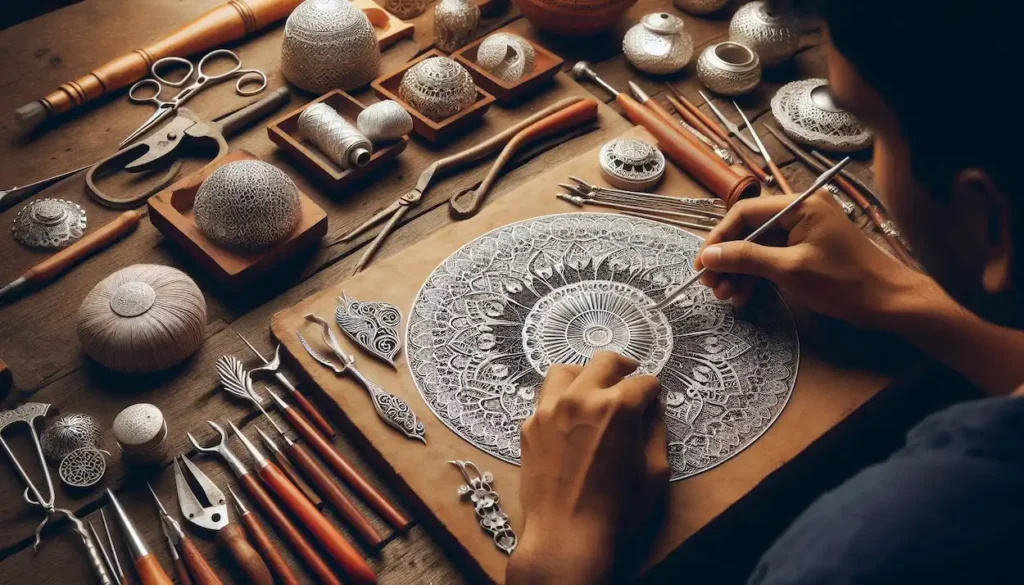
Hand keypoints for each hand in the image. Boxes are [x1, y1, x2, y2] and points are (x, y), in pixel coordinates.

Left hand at [506, 352, 667, 584]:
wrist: (566, 536)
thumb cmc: (617, 510)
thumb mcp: (655, 471)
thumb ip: (656, 430)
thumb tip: (652, 407)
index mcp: (617, 407)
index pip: (643, 382)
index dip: (653, 391)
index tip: (653, 398)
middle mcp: (580, 399)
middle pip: (604, 361)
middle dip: (623, 368)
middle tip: (629, 379)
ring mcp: (549, 410)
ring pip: (565, 371)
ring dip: (585, 375)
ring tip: (593, 391)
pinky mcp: (529, 426)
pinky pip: (545, 399)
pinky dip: (561, 401)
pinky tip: (569, 420)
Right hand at [696, 192, 938, 330]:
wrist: (889, 302)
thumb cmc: (845, 283)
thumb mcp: (790, 270)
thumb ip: (747, 258)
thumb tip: (710, 255)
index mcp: (800, 205)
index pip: (745, 212)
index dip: (718, 237)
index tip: (702, 263)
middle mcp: (800, 212)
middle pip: (749, 229)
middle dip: (727, 258)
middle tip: (710, 284)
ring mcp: (804, 231)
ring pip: (757, 246)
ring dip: (739, 270)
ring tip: (725, 295)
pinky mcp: (806, 250)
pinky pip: (772, 258)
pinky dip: (756, 276)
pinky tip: (744, 295)